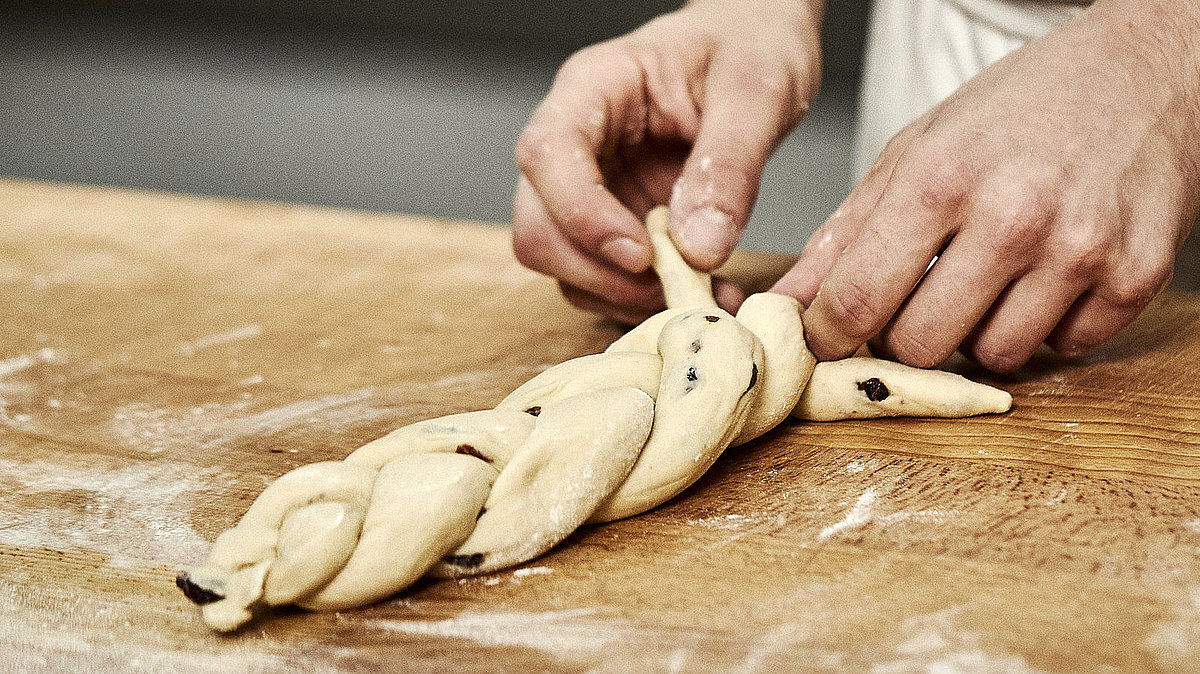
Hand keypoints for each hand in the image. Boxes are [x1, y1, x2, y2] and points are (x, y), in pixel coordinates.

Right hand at [512, 0, 821, 323]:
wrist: (759, 44)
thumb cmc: (750, 45)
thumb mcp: (758, 93)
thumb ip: (728, 166)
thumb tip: (698, 249)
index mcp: (594, 89)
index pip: (547, 155)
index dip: (581, 215)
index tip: (641, 254)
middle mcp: (576, 143)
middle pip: (537, 225)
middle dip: (596, 272)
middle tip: (674, 288)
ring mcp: (589, 188)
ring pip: (562, 263)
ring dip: (621, 295)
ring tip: (700, 295)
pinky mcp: (614, 222)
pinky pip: (603, 278)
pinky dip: (644, 300)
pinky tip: (703, 291)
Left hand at [773, 0, 1199, 370]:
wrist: (1146, 72)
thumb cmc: (1021, 108)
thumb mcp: (917, 149)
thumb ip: (847, 230)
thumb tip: (790, 301)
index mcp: (940, 178)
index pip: (857, 299)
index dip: (828, 334)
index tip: (825, 338)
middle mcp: (1012, 218)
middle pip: (921, 344)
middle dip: (905, 334)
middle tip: (917, 300)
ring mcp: (1080, 251)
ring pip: (993, 356)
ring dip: (978, 332)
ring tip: (990, 278)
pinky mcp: (1136, 277)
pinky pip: (1064, 348)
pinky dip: (1047, 326)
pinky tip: (1046, 277)